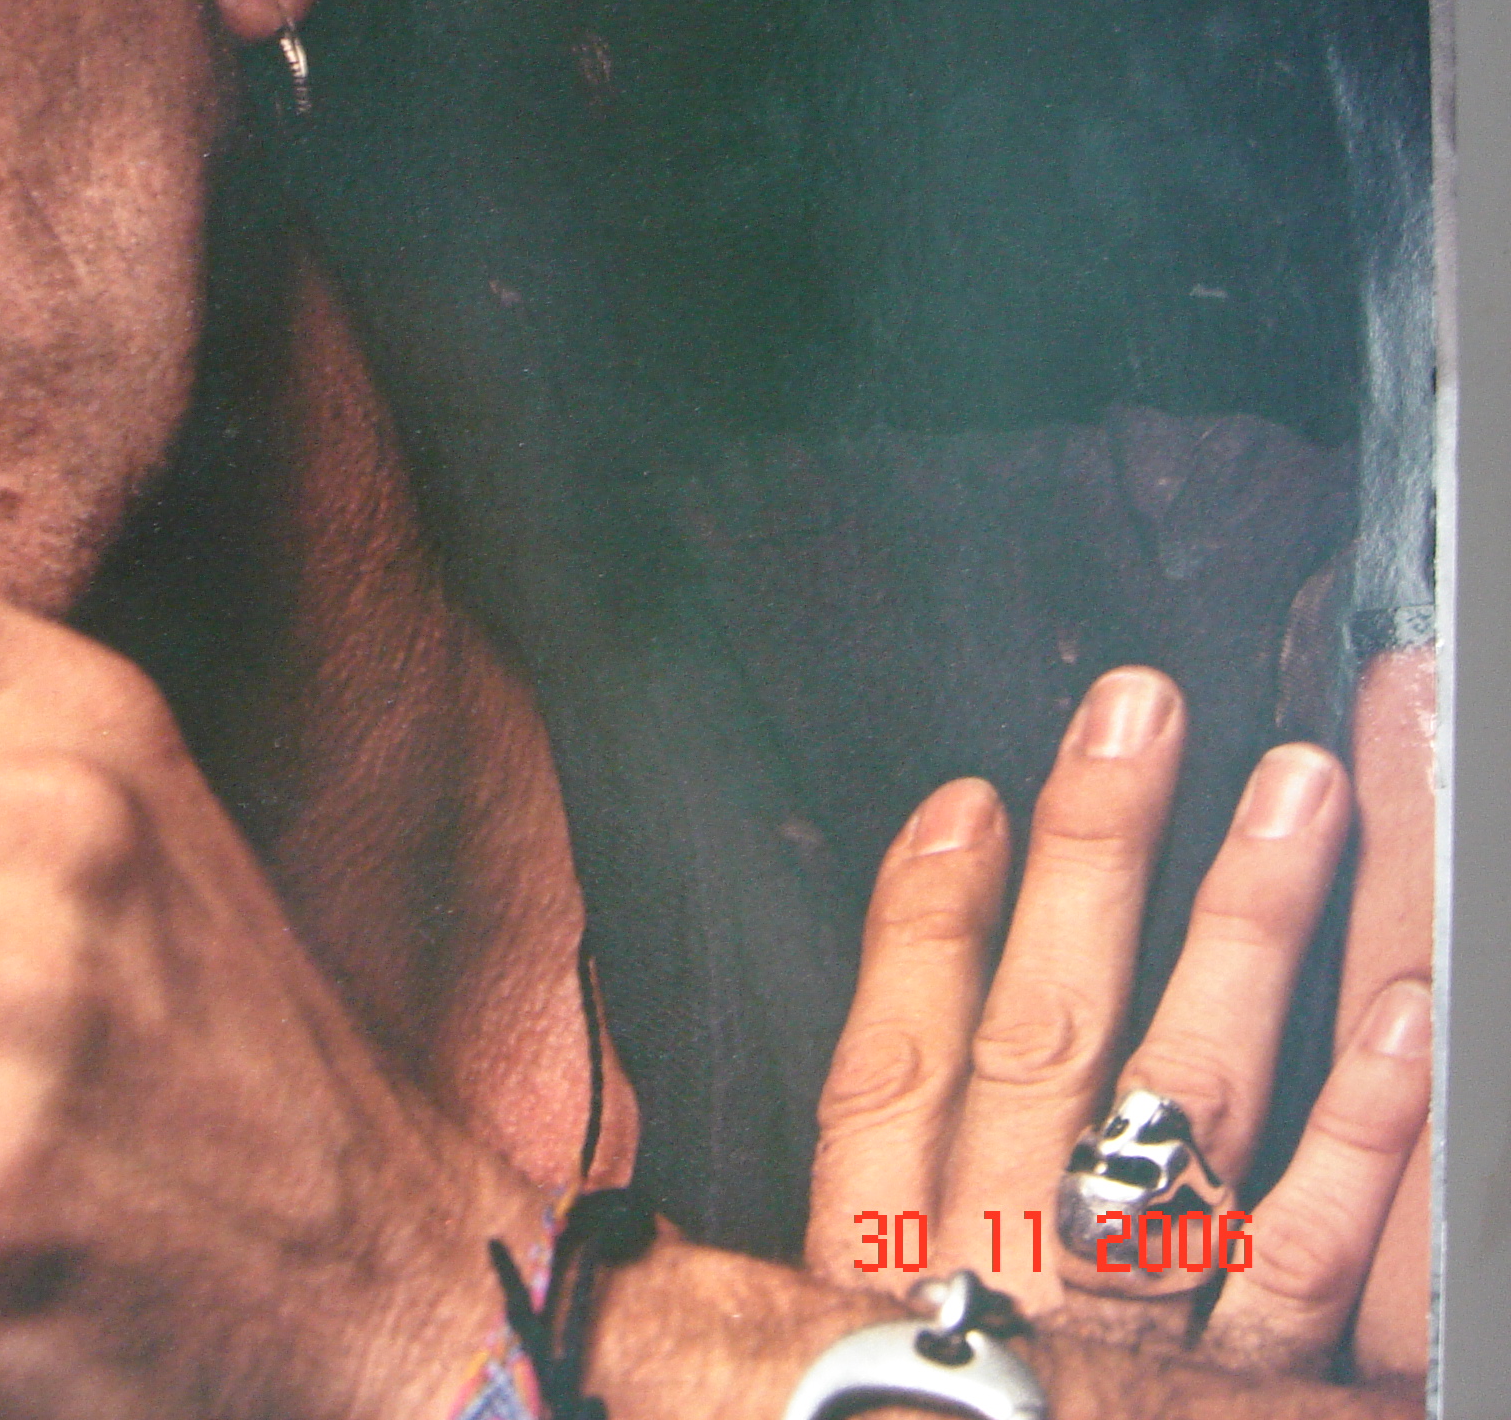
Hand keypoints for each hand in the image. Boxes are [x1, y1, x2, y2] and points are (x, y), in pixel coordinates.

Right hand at [804, 668, 1430, 1380]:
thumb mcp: (770, 1371)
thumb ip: (760, 1288)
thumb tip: (647, 1240)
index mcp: (890, 1278)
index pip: (898, 1067)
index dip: (927, 925)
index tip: (967, 795)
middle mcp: (1014, 1285)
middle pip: (1061, 1043)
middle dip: (1103, 864)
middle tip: (1147, 706)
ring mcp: (1146, 1339)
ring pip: (1203, 1106)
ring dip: (1252, 938)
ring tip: (1301, 786)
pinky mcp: (1269, 1398)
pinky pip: (1331, 1257)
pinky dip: (1373, 1128)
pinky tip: (1410, 1003)